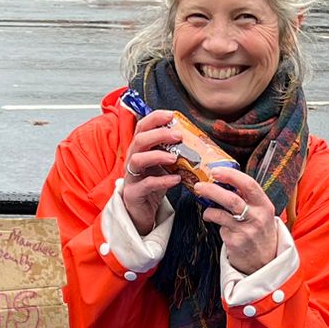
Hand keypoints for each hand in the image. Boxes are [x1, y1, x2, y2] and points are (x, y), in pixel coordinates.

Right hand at [119, 111, 182, 233]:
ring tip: (174, 158)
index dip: (155, 118)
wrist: (141, 212)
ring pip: (137, 159)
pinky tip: (175, 179)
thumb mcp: (164, 166)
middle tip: (178, 135)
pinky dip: (162, 180)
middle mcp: (132, 159)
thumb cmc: (153, 186)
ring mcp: (131, 176)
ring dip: (157, 155)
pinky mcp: (133, 193)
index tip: (171, 115)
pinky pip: (146, 184)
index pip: (142, 127)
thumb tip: (197, 142)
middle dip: (158, 134)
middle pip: (139, 140)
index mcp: (140, 149)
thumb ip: (175, 153)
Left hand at [195, 166, 278, 274]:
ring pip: (220, 214)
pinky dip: (216, 224)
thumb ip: (248, 199)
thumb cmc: (261, 232)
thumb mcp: (261, 212)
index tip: (216, 171)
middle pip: (231, 199)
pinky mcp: (235, 243)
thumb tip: (224, 181)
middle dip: (212, 190)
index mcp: (265, 205)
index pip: (249, 185)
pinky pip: (220, 229)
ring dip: (208, 208)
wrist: (266, 261)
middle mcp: (257, 217)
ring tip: (204, 206)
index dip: (231, 175)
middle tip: (199, 185)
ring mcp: (246, 231)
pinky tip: (218, 224)